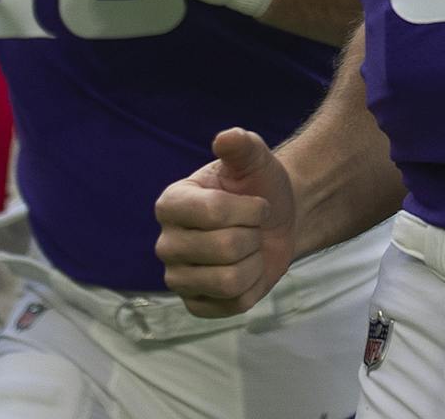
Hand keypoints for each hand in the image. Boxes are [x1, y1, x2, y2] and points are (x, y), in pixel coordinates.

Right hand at [155, 128, 297, 316]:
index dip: (248, 209)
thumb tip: (226, 138)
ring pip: (229, 280)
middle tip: (253, 226)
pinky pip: (233, 304)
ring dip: (255, 261)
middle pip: (224, 248)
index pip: (212, 212)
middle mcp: (166, 243)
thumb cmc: (260, 185)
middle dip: (254, 234)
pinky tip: (248, 269)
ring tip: (250, 247)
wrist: (278, 220)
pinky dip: (253, 286)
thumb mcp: (255, 159)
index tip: (256, 201)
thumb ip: (241, 145)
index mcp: (172, 202)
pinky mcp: (195, 305)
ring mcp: (177, 278)